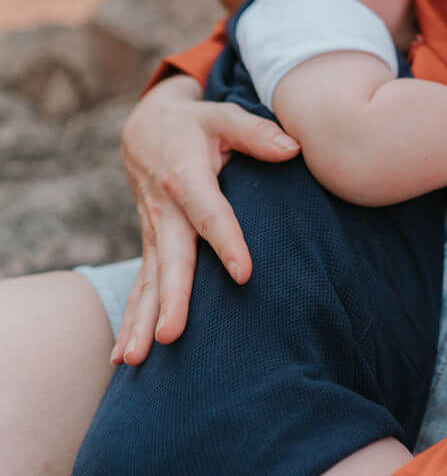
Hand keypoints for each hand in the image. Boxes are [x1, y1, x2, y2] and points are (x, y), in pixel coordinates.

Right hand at [113, 72, 299, 365]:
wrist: (147, 127)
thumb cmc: (196, 124)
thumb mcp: (224, 115)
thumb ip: (258, 132)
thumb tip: (294, 149)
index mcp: (187, 176)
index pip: (210, 214)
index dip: (227, 242)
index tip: (244, 274)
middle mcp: (166, 210)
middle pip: (172, 258)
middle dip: (172, 298)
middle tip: (171, 335)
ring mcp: (154, 232)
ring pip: (149, 281)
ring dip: (141, 321)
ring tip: (136, 359)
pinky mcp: (151, 245)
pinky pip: (141, 286)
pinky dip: (130, 320)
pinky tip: (124, 357)